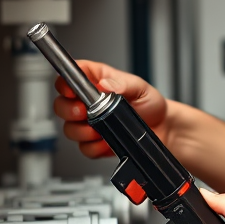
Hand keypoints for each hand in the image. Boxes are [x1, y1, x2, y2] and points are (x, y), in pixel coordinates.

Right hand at [52, 60, 171, 158]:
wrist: (162, 129)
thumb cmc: (151, 104)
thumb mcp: (141, 88)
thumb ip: (123, 84)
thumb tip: (105, 83)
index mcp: (98, 81)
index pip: (73, 76)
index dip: (65, 82)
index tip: (70, 90)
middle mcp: (90, 102)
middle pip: (62, 104)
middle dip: (69, 110)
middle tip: (84, 113)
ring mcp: (90, 123)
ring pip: (69, 128)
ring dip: (81, 131)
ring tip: (98, 130)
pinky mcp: (94, 142)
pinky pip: (83, 148)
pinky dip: (93, 147)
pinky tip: (106, 142)